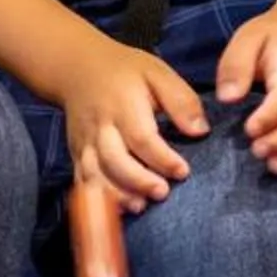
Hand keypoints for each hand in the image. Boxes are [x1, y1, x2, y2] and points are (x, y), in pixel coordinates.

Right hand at [58, 42, 210, 207]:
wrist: (77, 69)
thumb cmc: (125, 72)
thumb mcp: (158, 73)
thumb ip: (180, 101)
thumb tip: (200, 130)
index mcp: (123, 104)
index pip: (142, 137)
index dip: (163, 159)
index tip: (183, 172)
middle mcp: (100, 126)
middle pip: (114, 159)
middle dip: (138, 181)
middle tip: (162, 193)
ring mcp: (84, 141)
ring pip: (94, 173)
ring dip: (115, 194)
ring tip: (140, 206)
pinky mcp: (75, 153)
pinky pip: (81, 178)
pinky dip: (95, 197)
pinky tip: (117, 208)